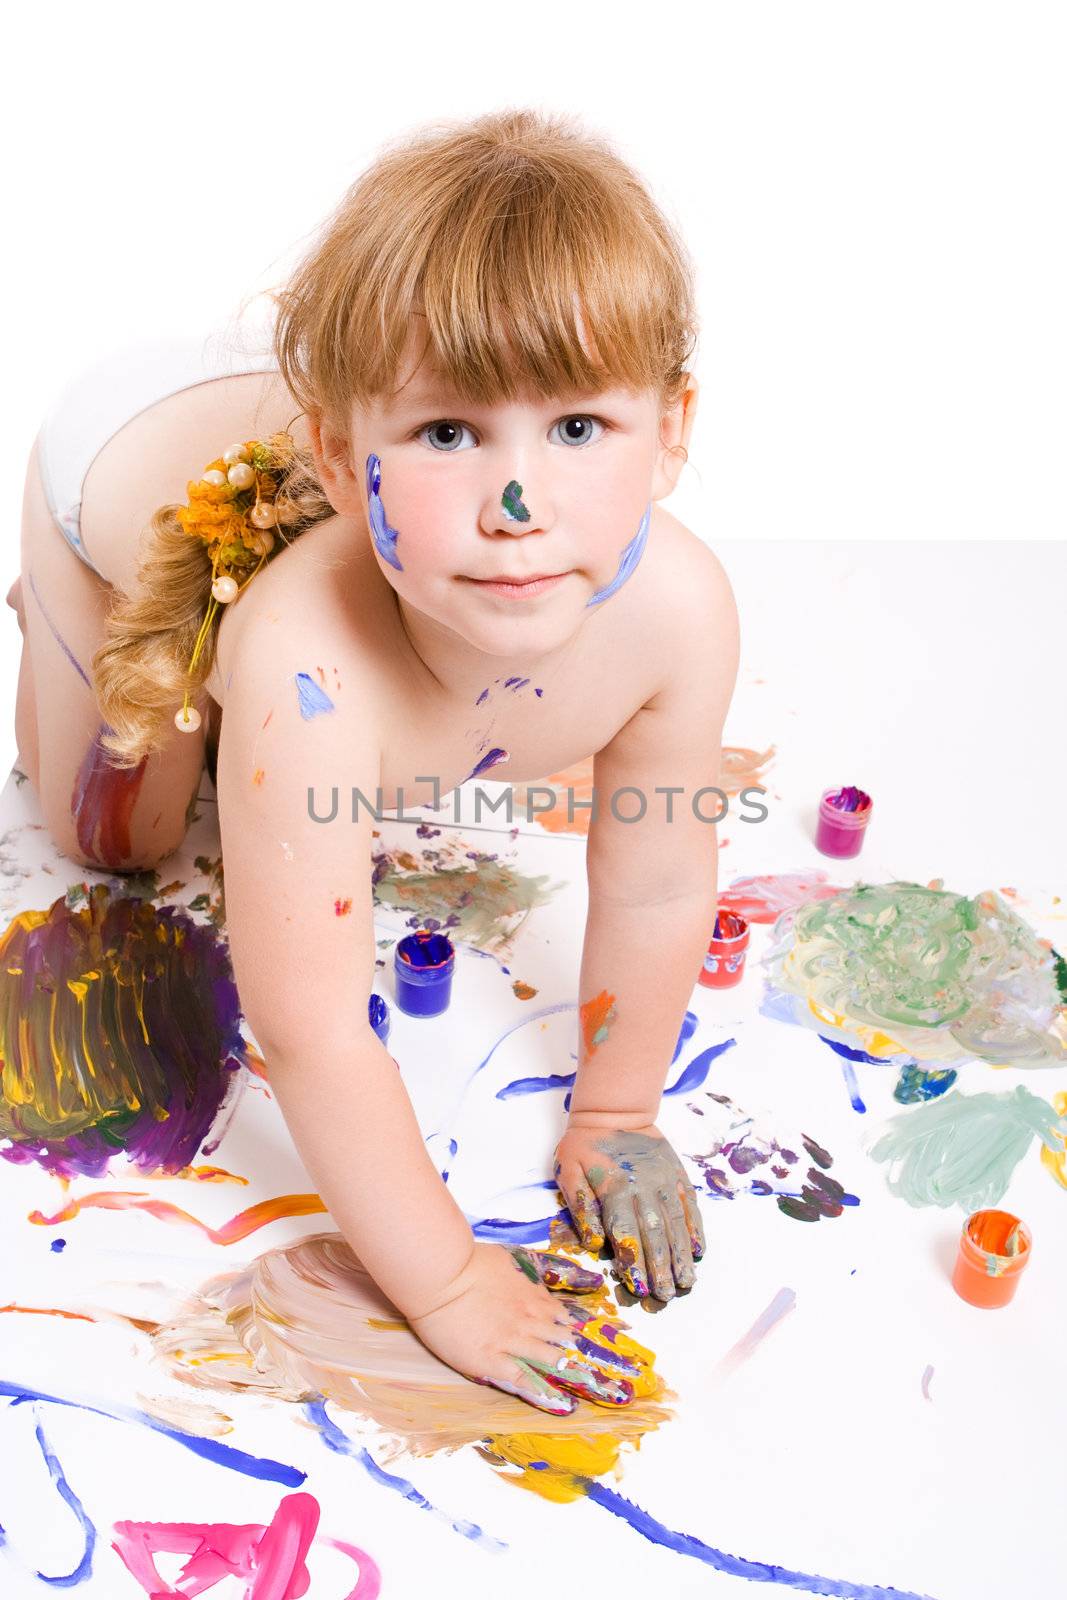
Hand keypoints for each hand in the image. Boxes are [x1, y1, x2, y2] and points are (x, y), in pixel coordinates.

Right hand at [406, 1241, 640, 1414]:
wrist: (441, 1271)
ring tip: (618, 1397)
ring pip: (560, 1365)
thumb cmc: (479, 1263)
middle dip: (611, 1365)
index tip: (635, 1349)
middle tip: (638, 1381)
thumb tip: (594, 1282)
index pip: (584, 1324)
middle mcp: (535, 1324)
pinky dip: (546, 1395)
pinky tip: (566, 1406)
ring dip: (591, 1381)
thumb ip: (560, 1272)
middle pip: (580, 1347)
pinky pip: (524, 1381)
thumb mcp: (526, 1260)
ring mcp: (514, 1343)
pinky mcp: (492, 1361)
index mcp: (543, 1303)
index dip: (610, 1338)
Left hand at [553, 1123, 705, 1300]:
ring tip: (686, 1283)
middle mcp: (644, 1186)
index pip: (626, 1233)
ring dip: (681, 1256)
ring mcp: (664, 1180)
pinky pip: (689, 1205)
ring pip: (675, 1223)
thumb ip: (580, 1206)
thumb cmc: (585, 1145)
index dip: (634, 1263)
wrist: (614, 1111)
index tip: (639, 1289)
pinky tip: (698, 1252)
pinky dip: (694, 1229)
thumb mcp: (569, 1170)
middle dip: (661, 1268)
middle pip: (655, 1234)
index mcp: (615, 1188)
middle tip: (666, 1296)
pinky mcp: (676, 1175)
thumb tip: (596, 1242)